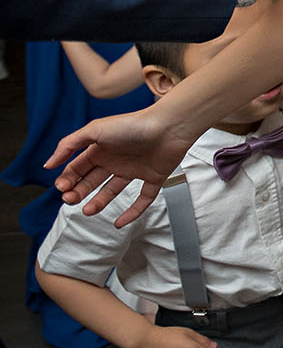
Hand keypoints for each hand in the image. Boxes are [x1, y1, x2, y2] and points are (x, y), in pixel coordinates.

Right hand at [44, 108, 198, 226]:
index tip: (62, 188)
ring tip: (88, 211)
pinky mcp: (154, 178)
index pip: (78, 168)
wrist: (168, 126)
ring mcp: (135, 170)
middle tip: (70, 199)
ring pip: (112, 191)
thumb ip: (69, 145)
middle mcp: (117, 160)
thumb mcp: (94, 130)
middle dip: (78, 192)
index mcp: (101, 149)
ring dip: (98, 203)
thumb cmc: (132, 124)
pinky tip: (119, 223)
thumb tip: (48, 164)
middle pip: (92, 181)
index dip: (68, 179)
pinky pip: (142, 200)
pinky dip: (132, 213)